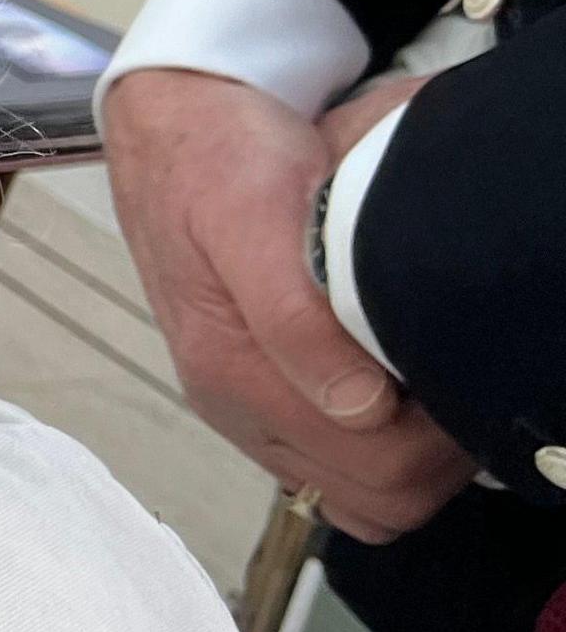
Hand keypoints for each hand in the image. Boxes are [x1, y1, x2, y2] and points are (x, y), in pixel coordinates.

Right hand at [105, 68, 472, 540]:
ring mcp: (250, 408)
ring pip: (365, 495)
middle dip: (440, 453)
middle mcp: (237, 407)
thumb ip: (293, 316)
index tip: (459, 370)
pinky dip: (388, 446)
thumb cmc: (215, 162)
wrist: (172, 131)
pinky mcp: (264, 396)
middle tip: (458, 374)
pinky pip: (341, 470)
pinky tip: (400, 384)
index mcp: (232, 374)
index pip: (377, 474)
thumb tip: (358, 407)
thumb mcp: (251, 219)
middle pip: (379, 500)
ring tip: (432, 378)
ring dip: (418, 455)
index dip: (442, 439)